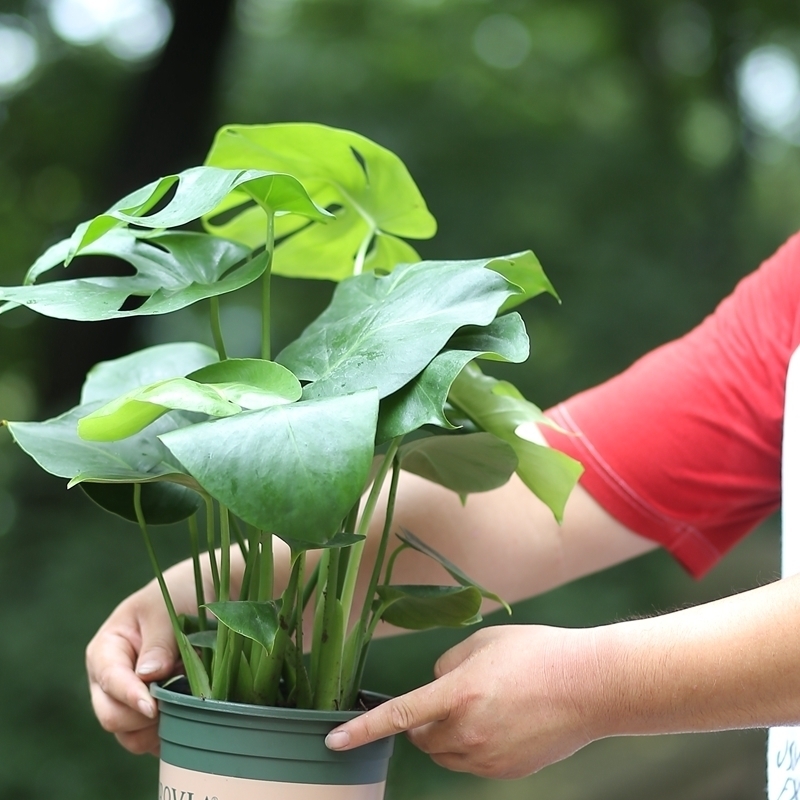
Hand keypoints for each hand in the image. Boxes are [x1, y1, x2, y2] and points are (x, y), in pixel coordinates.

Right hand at [85, 579, 179, 755]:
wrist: (206, 599)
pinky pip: (153, 740)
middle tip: (179, 696)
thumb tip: (147, 677)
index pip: (109, 682)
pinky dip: (170, 734)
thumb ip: (157, 643)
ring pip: (131, 736)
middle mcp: (110, 682)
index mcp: (106, 651)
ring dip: (160, 726)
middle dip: (144, 715)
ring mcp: (129, 702)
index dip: (130, 696)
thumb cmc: (179, 595)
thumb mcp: (166, 610)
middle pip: (112, 717)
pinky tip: (189, 715)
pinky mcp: (150, 716)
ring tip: (186, 698)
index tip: (154, 706)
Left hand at [325, 625, 607, 778]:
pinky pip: (472, 763)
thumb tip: (436, 686)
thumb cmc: (537, 653)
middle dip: (422, 723)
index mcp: (458, 695)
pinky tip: (503, 721)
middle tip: (451, 697)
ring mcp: (488, 758)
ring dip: (447, 735)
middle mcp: (468, 733)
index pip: (398, 716)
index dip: (361, 730)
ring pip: (445, 754)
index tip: (333, 741)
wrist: (590, 686)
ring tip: (484, 705)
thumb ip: (448, 666)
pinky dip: (474, 745)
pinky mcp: (506, 772)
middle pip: (422, 738)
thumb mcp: (484, 643)